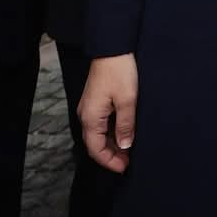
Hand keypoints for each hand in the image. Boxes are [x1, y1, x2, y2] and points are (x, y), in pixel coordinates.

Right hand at [79, 53, 137, 172]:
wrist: (112, 48)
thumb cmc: (120, 72)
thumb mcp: (127, 100)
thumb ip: (126, 125)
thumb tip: (125, 146)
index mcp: (90, 118)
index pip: (95, 149)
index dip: (109, 161)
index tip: (124, 168)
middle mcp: (86, 115)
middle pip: (96, 143)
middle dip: (112, 155)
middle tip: (130, 161)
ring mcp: (90, 108)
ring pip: (99, 134)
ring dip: (113, 144)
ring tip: (130, 150)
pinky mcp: (97, 101)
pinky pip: (102, 123)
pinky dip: (112, 132)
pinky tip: (125, 132)